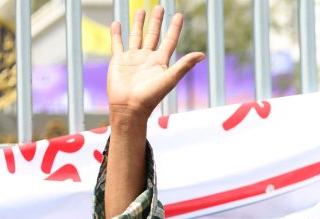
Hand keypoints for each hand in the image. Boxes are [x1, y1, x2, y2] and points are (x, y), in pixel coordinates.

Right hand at [107, 7, 203, 123]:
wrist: (129, 107)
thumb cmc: (150, 96)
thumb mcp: (170, 78)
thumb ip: (184, 65)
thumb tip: (202, 54)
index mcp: (161, 61)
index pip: (170, 40)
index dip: (174, 28)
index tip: (179, 15)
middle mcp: (147, 58)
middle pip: (153, 35)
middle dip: (157, 21)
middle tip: (160, 7)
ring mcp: (133, 58)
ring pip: (136, 36)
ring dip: (138, 24)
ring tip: (141, 10)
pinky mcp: (119, 60)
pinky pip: (117, 43)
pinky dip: (117, 33)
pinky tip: (117, 22)